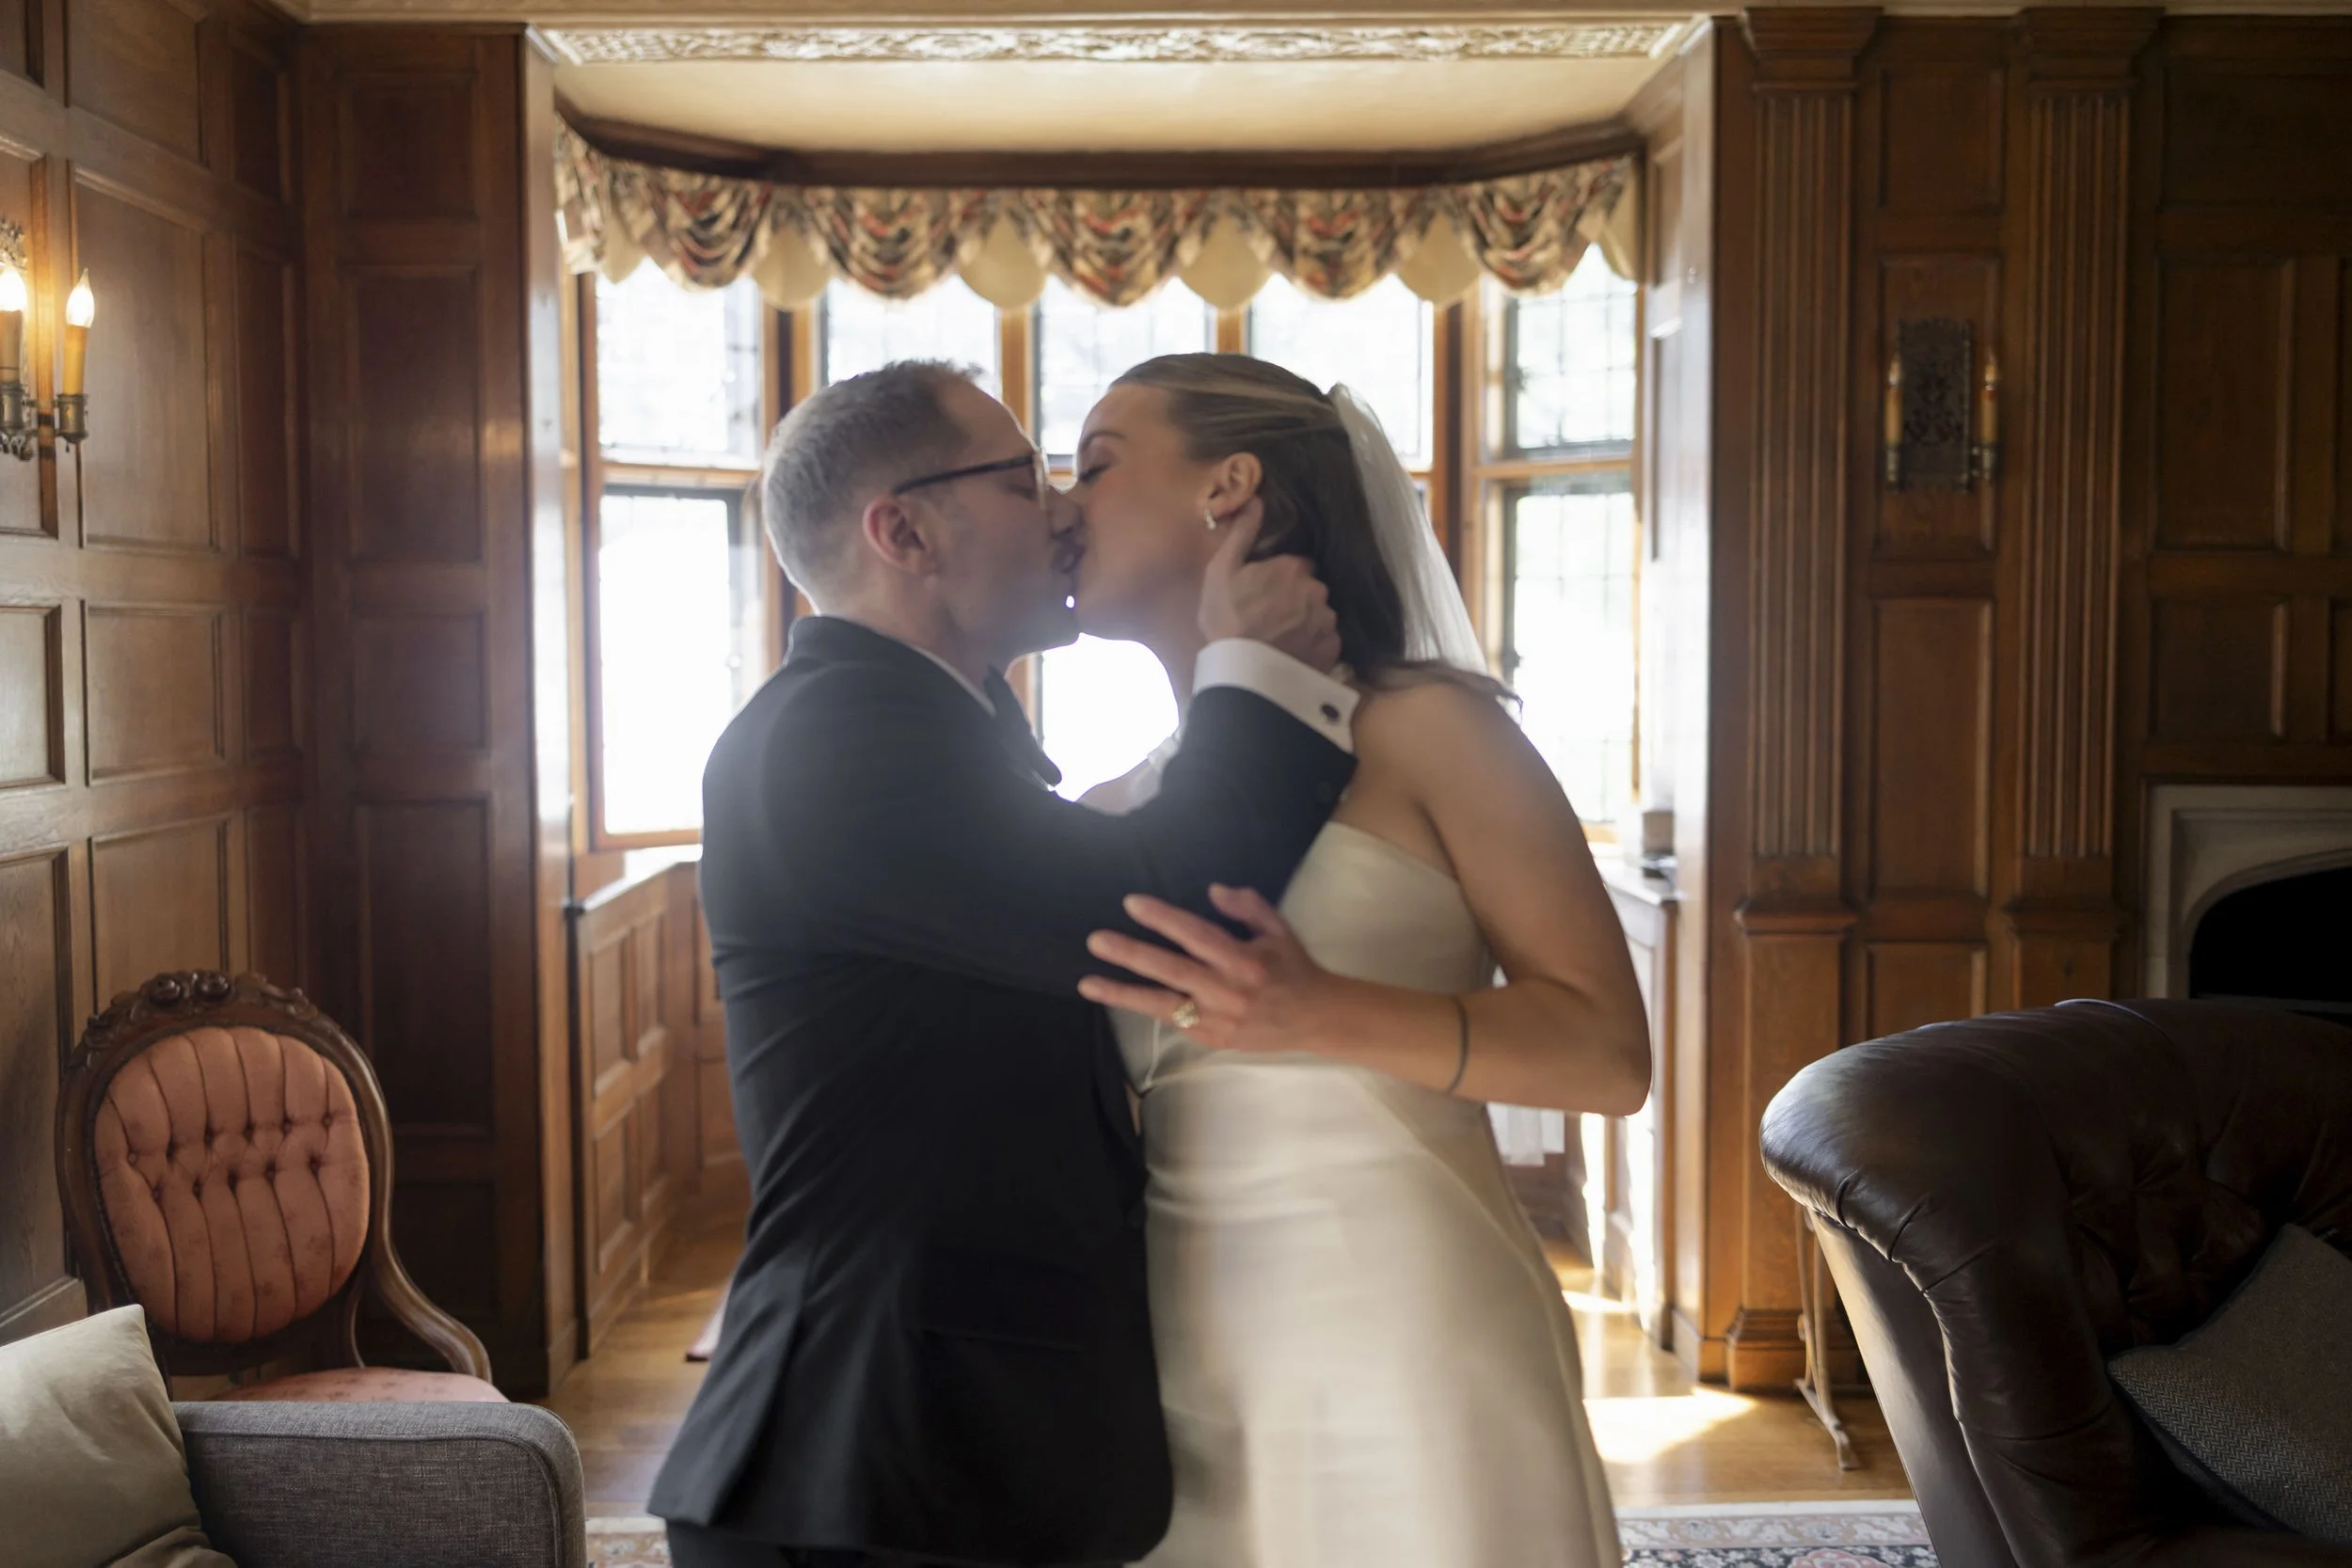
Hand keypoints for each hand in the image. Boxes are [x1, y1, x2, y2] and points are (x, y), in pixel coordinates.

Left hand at [1077, 885, 1345, 1054]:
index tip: (1132, 903)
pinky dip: (1146, 1008)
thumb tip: (1211, 891)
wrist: (1316, 1019)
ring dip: (1122, 993)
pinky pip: (1173, 1021)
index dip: (1163, 919)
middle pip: (1170, 970)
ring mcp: (1217, 1019)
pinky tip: (1119, 997)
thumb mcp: (1277, 928)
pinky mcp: (1212, 1040)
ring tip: (1088, 984)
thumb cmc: (1293, 968)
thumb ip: (1246, 906)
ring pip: (1161, 1005)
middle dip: (1130, 954)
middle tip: (1096, 940)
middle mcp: (1227, 991)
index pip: (1195, 935)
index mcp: (1243, 960)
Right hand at [1195, 503, 1341, 671]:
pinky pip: (1327, 641)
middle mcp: (1317, 590)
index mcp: (1292, 568)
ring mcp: (1327, 621)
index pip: (1297, 565)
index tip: (1267, 592)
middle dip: (1298, 598)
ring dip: (1307, 622)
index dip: (1282, 578)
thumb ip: (1243, 533)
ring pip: (1321, 615)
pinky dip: (1314, 645)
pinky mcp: (1332, 649)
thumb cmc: (1226, 619)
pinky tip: (1294, 652)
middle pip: (1312, 589)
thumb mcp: (1222, 571)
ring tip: (1284, 638)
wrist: (1242, 672)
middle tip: (1272, 617)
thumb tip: (1256, 499)